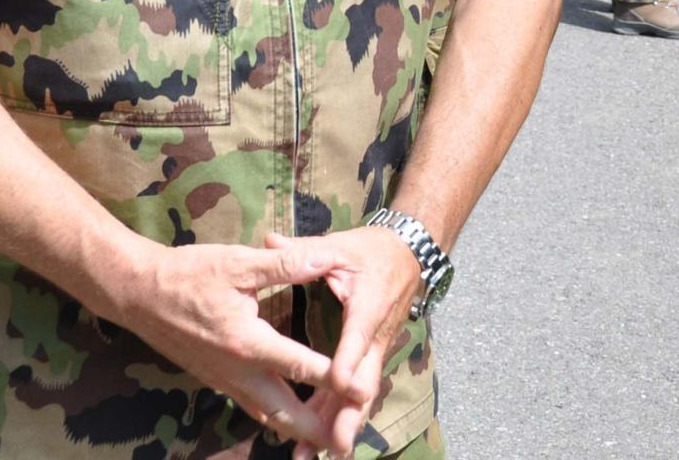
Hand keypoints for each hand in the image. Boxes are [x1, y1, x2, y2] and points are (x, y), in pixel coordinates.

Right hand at [106, 239, 340, 449]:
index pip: (302, 366)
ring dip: (297, 429)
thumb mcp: (237, 263)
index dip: (336, 378)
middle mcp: (238, 372)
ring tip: (326, 441)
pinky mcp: (217, 381)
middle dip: (317, 427)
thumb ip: (285, 264)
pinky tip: (291, 420)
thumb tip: (327, 258)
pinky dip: (276, 417)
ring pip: (268, 415)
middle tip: (346, 441)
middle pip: (286, 411)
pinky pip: (253, 407)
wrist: (139, 294)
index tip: (364, 390)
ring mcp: (225, 381)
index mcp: (248, 343)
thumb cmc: (188, 275)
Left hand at [266, 227, 427, 459]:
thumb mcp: (340, 246)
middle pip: (365, 381)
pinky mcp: (369, 358)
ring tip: (319, 455)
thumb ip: (304, 250)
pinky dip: (342, 416)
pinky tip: (324, 442)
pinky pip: (357, 391)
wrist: (409, 254)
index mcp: (368, 306)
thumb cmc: (372, 250)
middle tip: (334, 445)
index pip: (358, 337)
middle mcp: (375, 336)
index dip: (347, 361)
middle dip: (349, 415)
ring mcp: (374, 351)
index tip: (336, 383)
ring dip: (343, 425)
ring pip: (361, 394)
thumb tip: (269, 240)